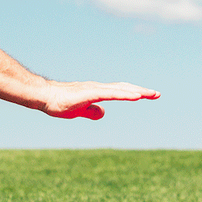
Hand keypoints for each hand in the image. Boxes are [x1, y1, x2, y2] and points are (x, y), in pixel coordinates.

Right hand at [42, 82, 160, 119]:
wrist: (44, 97)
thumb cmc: (59, 102)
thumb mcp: (79, 111)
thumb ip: (91, 111)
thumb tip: (103, 113)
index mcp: (97, 92)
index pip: (120, 91)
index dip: (133, 92)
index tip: (148, 95)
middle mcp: (99, 88)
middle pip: (124, 88)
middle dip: (141, 90)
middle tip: (157, 94)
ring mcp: (95, 89)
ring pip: (120, 89)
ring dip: (137, 91)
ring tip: (151, 94)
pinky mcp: (90, 93)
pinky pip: (111, 94)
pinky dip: (125, 94)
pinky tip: (136, 96)